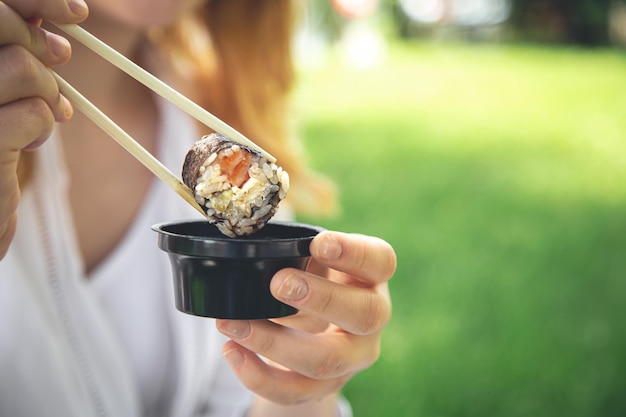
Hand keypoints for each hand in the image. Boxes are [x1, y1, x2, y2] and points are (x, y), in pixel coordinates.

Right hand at [0, 0, 86, 257]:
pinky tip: (27, 144)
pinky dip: (43, 126)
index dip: (34, 1)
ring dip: (47, 91)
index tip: (78, 12)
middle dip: (40, 45)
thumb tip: (44, 18)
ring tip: (40, 113)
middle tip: (59, 59)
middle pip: (2, 26)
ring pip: (23, 67)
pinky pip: (35, 113)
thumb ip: (10, 52)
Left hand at [216, 230, 395, 406]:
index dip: (353, 253)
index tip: (319, 243)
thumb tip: (249, 245)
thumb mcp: (311, 258)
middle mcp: (373, 318)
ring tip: (232, 324)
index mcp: (372, 276)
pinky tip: (232, 351)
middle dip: (321, 299)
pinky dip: (260, 376)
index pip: (380, 261)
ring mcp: (353, 357)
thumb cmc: (311, 277)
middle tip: (278, 283)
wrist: (315, 329)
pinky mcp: (326, 386)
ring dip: (274, 343)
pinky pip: (296, 391)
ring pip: (325, 361)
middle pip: (365, 314)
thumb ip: (295, 250)